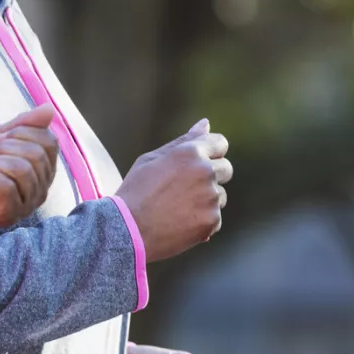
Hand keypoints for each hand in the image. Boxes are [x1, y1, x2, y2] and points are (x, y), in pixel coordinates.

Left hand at [0, 106, 59, 236]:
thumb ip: (23, 125)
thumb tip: (49, 109)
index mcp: (43, 170)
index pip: (49, 141)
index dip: (22, 132)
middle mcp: (41, 189)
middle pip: (36, 155)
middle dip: (6, 147)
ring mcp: (26, 204)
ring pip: (22, 170)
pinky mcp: (8, 215)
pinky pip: (7, 188)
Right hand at [114, 119, 229, 260]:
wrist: (127, 230)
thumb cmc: (136, 191)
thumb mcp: (152, 159)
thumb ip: (183, 141)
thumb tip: (205, 123)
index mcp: (190, 152)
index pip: (220, 143)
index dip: (212, 151)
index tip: (202, 161)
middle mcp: (205, 171)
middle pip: (226, 169)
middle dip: (212, 176)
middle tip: (185, 189)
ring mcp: (210, 197)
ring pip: (220, 195)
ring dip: (206, 200)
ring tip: (177, 208)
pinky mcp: (212, 220)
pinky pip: (215, 217)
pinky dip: (202, 221)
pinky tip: (179, 223)